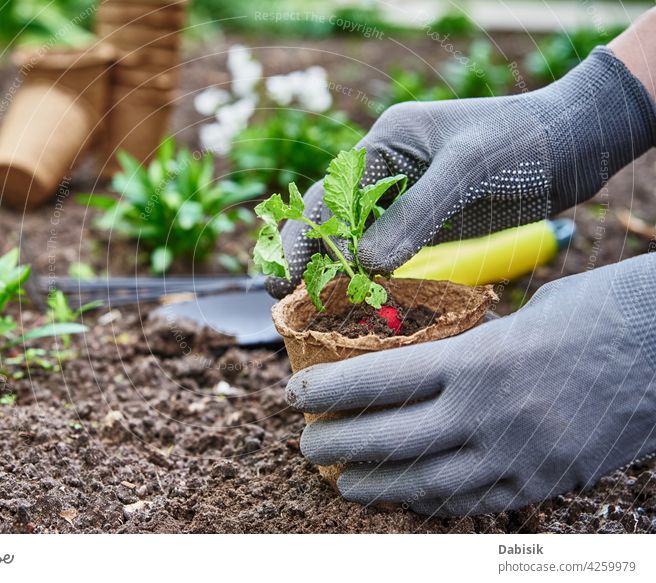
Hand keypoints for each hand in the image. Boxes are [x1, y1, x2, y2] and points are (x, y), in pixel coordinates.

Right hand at [266, 46, 655, 298]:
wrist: (573, 145)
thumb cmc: (521, 143)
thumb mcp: (467, 170)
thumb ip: (417, 214)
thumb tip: (367, 264)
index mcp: (384, 145)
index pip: (329, 194)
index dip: (305, 235)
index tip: (289, 275)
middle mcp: (386, 173)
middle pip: (329, 218)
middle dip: (304, 255)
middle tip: (281, 297)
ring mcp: (404, 201)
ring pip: (353, 240)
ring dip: (333, 271)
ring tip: (311, 310)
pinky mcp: (425, 226)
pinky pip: (386, 254)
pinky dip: (369, 278)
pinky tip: (359, 303)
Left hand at [286, 254, 655, 514]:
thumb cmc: (598, 311)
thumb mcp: (520, 315)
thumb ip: (467, 348)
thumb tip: (420, 366)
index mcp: (479, 359)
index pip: (379, 381)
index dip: (328, 391)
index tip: (294, 394)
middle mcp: (491, 414)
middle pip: (390, 440)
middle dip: (337, 445)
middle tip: (307, 445)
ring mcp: (520, 456)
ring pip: (426, 484)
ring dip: (375, 486)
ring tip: (343, 482)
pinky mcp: (547, 481)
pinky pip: (474, 502)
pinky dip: (430, 503)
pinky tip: (405, 497)